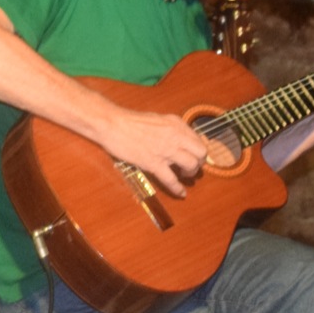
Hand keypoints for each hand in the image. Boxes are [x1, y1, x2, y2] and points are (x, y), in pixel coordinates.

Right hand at [92, 101, 210, 196]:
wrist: (112, 124)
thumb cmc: (129, 121)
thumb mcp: (157, 119)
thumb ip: (170, 129)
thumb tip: (178, 140)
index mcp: (176, 124)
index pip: (198, 140)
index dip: (197, 151)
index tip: (194, 156)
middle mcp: (175, 136)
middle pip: (200, 153)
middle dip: (199, 162)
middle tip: (191, 167)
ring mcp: (165, 150)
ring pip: (191, 166)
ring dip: (190, 173)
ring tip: (183, 175)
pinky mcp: (153, 163)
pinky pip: (172, 180)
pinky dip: (178, 189)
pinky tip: (181, 193)